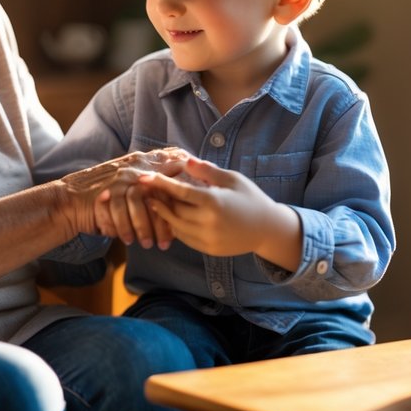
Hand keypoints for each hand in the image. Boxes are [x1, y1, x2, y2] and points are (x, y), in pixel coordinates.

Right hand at [59, 149, 188, 244]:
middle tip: (167, 243)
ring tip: (148, 245)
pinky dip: (124, 230)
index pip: (169, 181)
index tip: (182, 224)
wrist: (69, 200)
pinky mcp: (103, 194)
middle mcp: (131, 170)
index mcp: (141, 165)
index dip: (178, 203)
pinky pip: (119, 214)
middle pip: (157, 194)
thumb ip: (152, 189)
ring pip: (138, 205)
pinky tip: (127, 240)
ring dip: (144, 229)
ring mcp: (117, 181)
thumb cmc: (104, 198)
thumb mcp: (130, 187)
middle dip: (163, 222)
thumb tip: (177, 206)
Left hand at [140, 157, 302, 269]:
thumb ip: (207, 171)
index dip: (159, 184)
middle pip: (173, 210)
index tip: (143, 178)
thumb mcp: (232, 179)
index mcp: (214, 202)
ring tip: (157, 201)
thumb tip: (185, 160)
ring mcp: (207, 238)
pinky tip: (173, 216)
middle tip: (147, 188)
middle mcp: (208, 222)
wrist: (267, 229)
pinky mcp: (207, 249)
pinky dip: (175, 226)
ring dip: (164, 213)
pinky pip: (184, 238)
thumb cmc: (250, 198)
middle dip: (159, 198)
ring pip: (175, 225)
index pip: (179, 192)